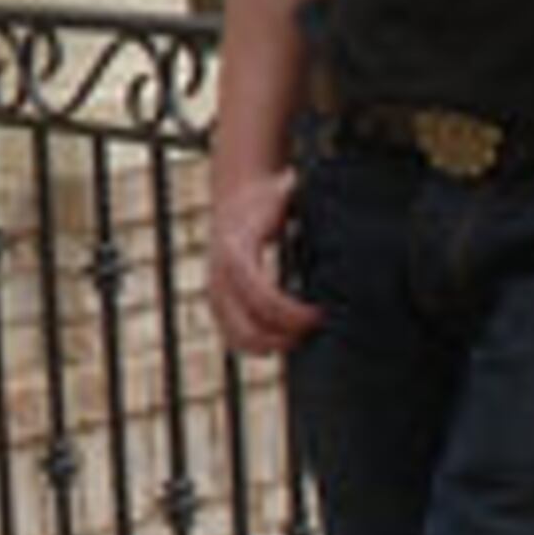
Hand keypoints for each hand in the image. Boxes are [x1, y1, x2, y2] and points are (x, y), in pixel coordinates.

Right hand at [205, 162, 319, 358]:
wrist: (237, 197)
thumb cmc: (265, 197)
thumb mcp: (283, 191)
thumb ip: (296, 192)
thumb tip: (311, 189)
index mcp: (236, 251)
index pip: (260, 296)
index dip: (291, 313)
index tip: (318, 314)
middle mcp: (219, 275)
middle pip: (246, 326)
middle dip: (283, 336)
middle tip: (313, 330)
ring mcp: (215, 291)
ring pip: (237, 337)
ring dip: (272, 344)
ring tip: (302, 338)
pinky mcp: (217, 302)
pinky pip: (233, 336)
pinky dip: (258, 345)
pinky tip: (284, 339)